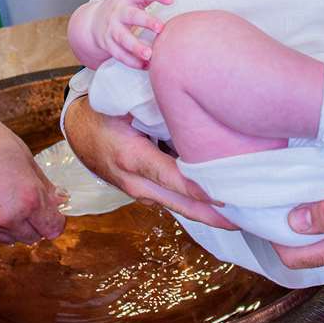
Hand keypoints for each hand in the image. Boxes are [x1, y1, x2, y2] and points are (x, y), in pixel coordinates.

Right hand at [0, 108, 67, 242]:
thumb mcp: (25, 157)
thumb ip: (43, 186)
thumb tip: (58, 200)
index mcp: (27, 199)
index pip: (52, 228)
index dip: (54, 219)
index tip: (52, 212)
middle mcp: (6, 217)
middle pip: (32, 237)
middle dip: (35, 223)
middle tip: (29, 203)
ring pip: (9, 238)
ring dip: (13, 225)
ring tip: (5, 199)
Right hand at [62, 98, 238, 230]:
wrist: (78, 130)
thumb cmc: (105, 111)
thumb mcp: (126, 104)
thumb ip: (157, 108)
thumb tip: (194, 104)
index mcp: (132, 157)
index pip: (174, 179)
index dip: (202, 189)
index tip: (229, 197)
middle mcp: (135, 182)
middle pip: (181, 204)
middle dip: (213, 215)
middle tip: (245, 219)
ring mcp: (138, 192)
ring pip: (179, 207)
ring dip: (208, 214)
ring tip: (240, 217)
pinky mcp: (143, 193)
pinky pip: (173, 201)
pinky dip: (195, 205)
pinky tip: (219, 206)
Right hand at [91, 0, 171, 68]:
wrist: (92, 21)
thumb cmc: (120, 8)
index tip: (171, 0)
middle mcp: (118, 13)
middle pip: (131, 16)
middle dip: (145, 21)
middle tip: (160, 28)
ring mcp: (112, 29)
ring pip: (123, 39)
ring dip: (136, 47)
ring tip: (150, 54)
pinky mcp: (108, 44)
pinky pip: (119, 54)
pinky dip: (131, 61)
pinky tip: (145, 65)